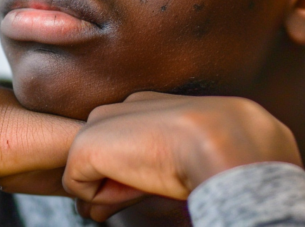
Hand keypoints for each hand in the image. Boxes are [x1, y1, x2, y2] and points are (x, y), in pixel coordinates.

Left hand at [62, 92, 302, 221]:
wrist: (221, 138)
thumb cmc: (222, 145)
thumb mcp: (189, 151)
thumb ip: (158, 164)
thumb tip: (132, 187)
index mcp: (149, 106)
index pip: (126, 144)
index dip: (136, 172)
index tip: (162, 178)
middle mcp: (120, 108)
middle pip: (102, 158)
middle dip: (115, 182)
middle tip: (153, 182)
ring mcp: (99, 124)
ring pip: (90, 175)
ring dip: (115, 190)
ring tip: (152, 179)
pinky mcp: (84, 146)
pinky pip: (81, 191)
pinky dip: (108, 198)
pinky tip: (139, 182)